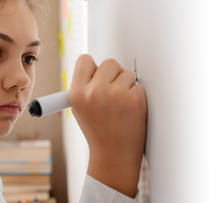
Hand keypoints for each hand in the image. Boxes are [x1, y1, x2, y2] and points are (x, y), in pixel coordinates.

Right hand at [70, 54, 146, 197]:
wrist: (114, 155)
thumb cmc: (98, 132)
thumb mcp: (79, 109)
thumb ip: (84, 86)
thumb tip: (95, 67)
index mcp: (78, 93)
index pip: (85, 60)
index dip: (93, 67)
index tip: (98, 74)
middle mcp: (95, 92)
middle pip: (109, 63)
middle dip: (113, 75)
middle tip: (112, 92)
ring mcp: (116, 95)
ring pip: (126, 73)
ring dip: (126, 85)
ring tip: (121, 105)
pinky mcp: (135, 99)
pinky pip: (138, 85)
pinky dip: (136, 95)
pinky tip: (129, 110)